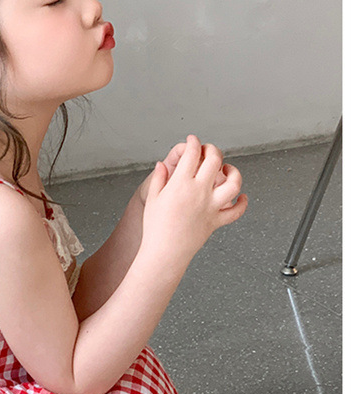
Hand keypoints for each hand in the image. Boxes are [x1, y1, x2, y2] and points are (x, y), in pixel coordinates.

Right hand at [140, 134, 247, 264]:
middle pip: (215, 160)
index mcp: (181, 184)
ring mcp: (211, 206)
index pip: (192, 153)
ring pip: (233, 182)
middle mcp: (199, 192)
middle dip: (212, 150)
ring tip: (227, 170)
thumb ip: (159, 178)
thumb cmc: (155, 228)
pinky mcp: (217, 221)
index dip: (193, 142)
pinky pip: (236, 211)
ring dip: (233, 172)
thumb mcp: (152, 199)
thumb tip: (162, 165)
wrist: (164, 253)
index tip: (193, 141)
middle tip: (208, 150)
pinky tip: (241, 197)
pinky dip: (242, 203)